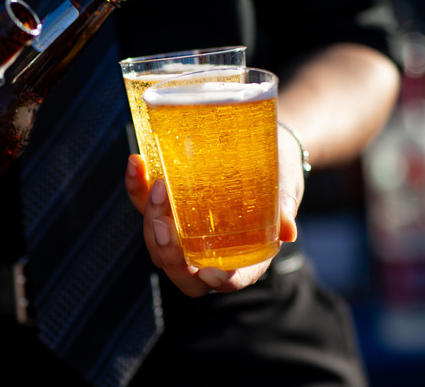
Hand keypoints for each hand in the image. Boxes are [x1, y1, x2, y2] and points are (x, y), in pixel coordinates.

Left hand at [124, 127, 303, 296]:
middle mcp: (209, 250)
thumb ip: (285, 205)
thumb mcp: (287, 184)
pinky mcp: (166, 206)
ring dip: (150, 218)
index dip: (220, 281)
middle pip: (182, 269)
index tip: (211, 273)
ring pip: (157, 242)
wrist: (263, 144)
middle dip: (168, 253)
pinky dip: (135, 187)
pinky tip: (136, 163)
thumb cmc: (281, 171)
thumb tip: (289, 230)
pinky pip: (143, 205)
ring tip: (156, 186)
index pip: (230, 279)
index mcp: (244, 255)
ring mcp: (183, 231)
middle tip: (163, 223)